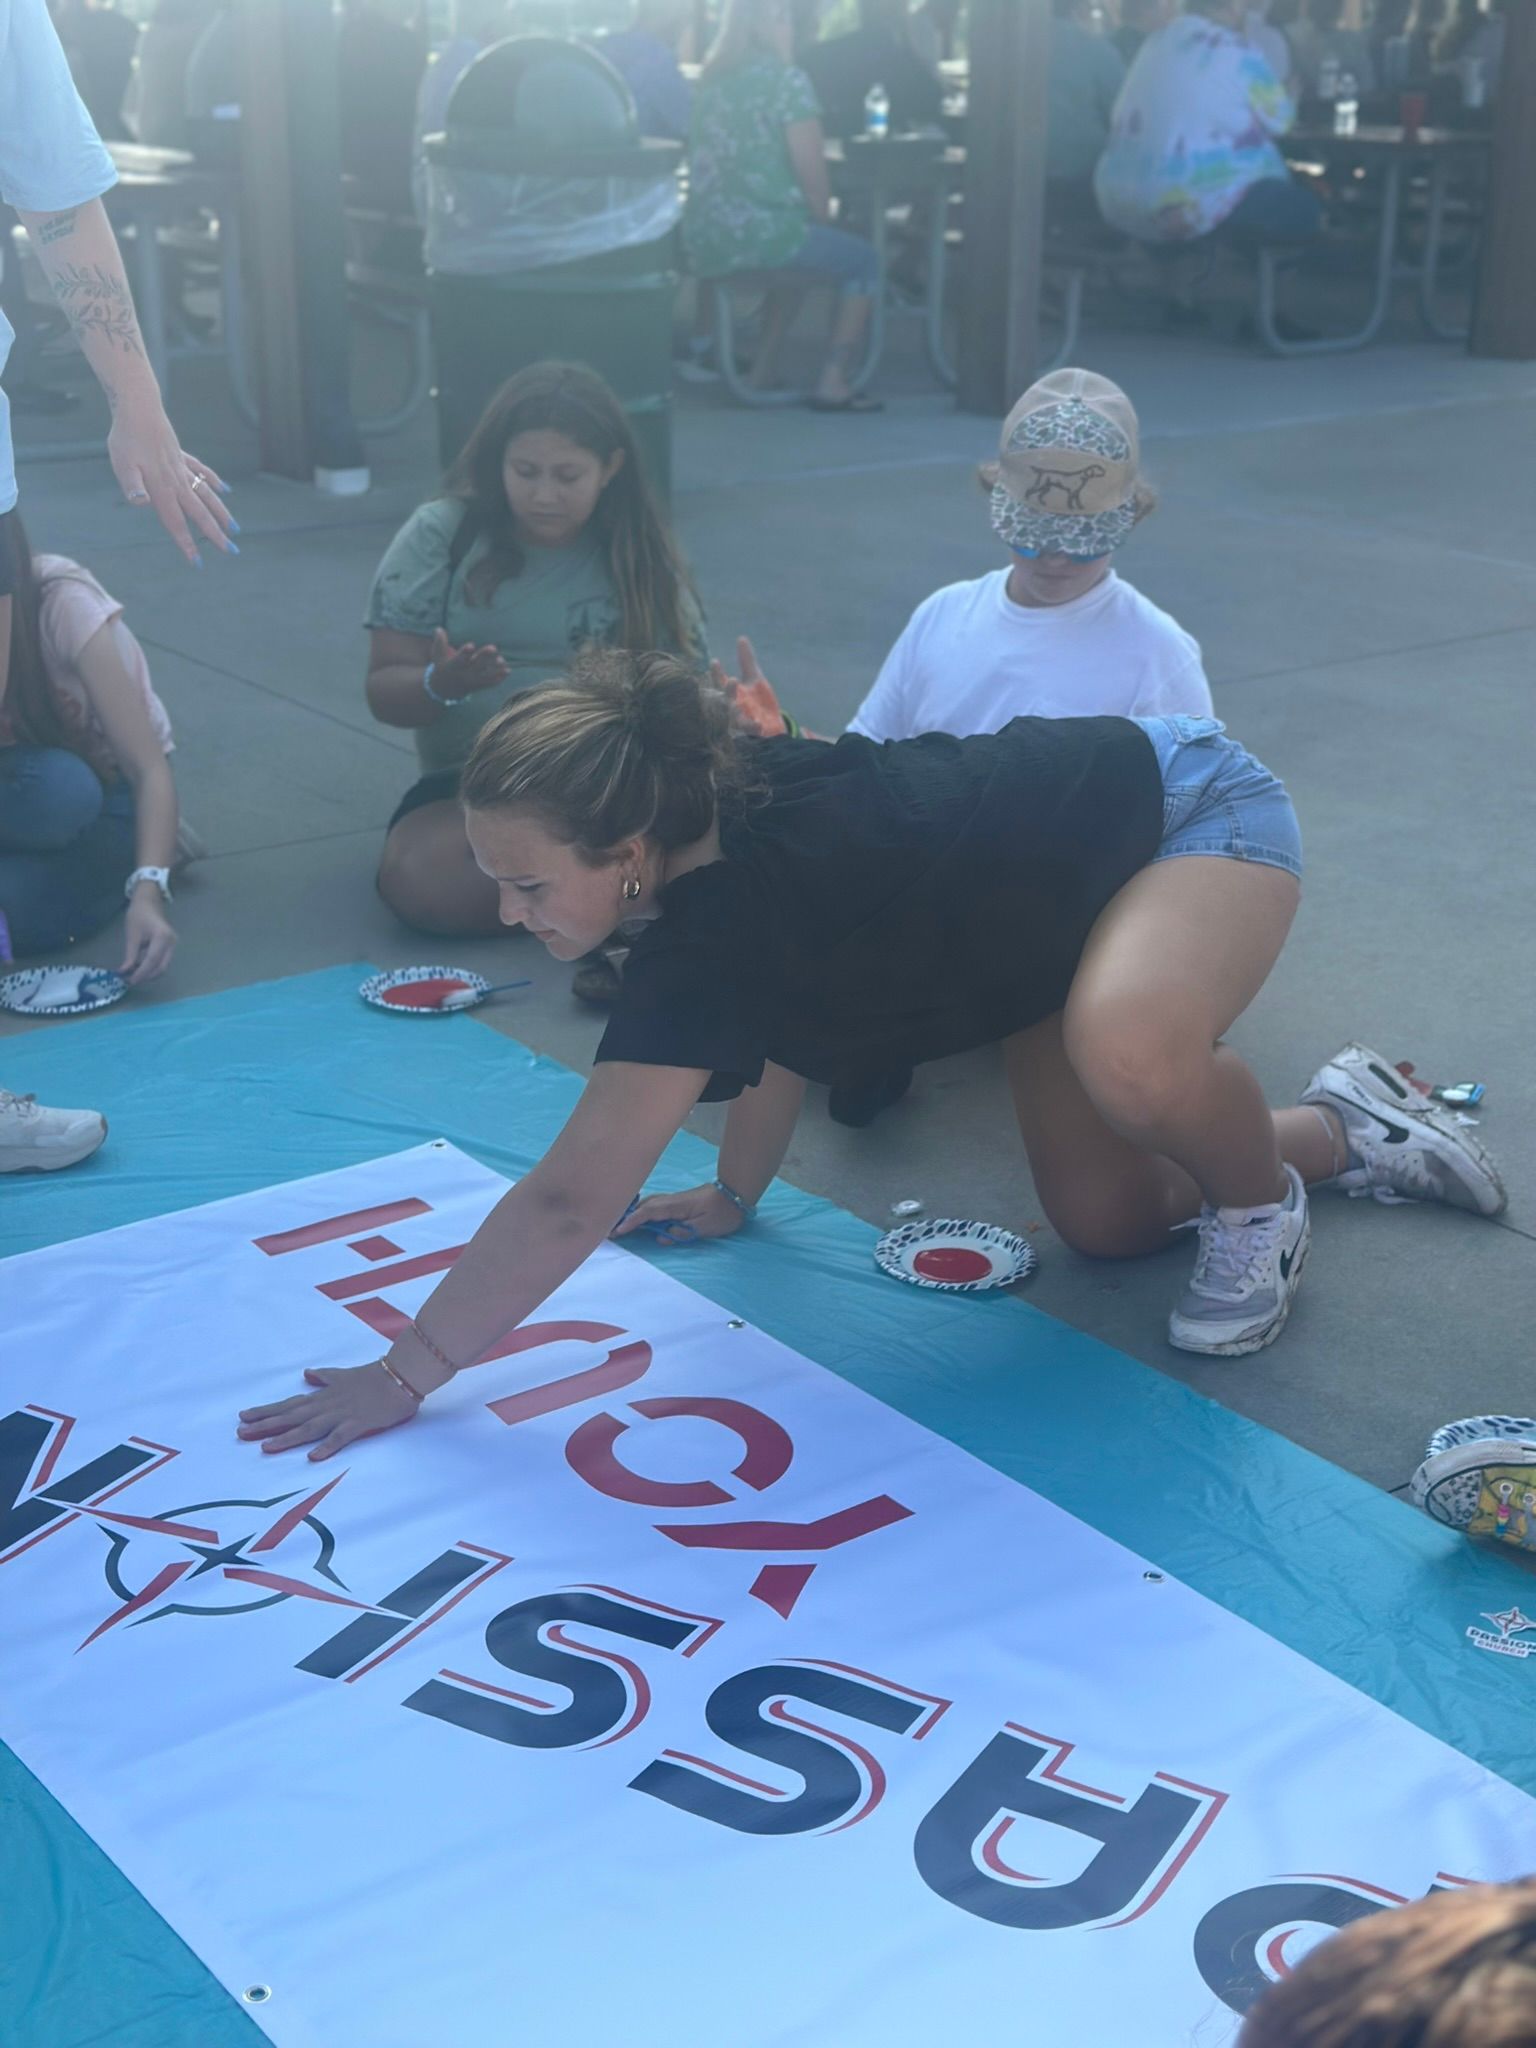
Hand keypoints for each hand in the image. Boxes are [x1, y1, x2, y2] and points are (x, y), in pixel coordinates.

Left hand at [109, 393, 234, 565]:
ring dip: (221, 513)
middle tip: (232, 551)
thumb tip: (143, 502)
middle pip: (199, 513)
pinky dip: (215, 482)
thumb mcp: (122, 464)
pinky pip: (202, 472)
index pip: (176, 522)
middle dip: (215, 534)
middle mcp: (176, 481)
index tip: (197, 561)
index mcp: (161, 489)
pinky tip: (225, 490)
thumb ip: (132, 485)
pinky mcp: (182, 455)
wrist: (137, 407)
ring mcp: (182, 468)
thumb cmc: (125, 438)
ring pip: (207, 495)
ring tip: (236, 528)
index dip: (186, 542)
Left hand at [119, 891, 176, 983]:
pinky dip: (152, 967)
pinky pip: (162, 961)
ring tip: (134, 974)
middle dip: (146, 976)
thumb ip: (130, 955)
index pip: (152, 961)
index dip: (141, 973)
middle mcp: (171, 943)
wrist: (149, 902)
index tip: (129, 981)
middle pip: (161, 967)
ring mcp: (173, 945)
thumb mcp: (132, 935)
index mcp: (162, 937)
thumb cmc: (138, 915)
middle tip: (131, 980)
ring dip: (149, 973)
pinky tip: (140, 967)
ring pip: (163, 966)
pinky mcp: (171, 946)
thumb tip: (124, 972)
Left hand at [237, 1361, 418, 1461]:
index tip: (243, 1417)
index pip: (290, 1404)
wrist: (402, 1374)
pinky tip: (313, 1456)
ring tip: (266, 1446)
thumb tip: (308, 1373)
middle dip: (266, 1424)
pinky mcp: (359, 1424)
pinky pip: (341, 1437)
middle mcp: (327, 1405)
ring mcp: (342, 1414)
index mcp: (323, 1395)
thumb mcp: (344, 1374)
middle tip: (241, 1432)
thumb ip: (325, 1377)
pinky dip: (327, 1446)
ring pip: (310, 1427)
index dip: (267, 1411)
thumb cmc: (375, 1375)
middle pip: (292, 1416)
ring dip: (288, 1437)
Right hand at [430, 627, 510, 698]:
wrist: (444, 689)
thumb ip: (440, 642)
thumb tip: (439, 629)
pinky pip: (490, 683)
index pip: (459, 659)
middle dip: (484, 657)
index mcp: (453, 666)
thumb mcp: (438, 655)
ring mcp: (472, 681)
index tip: (471, 645)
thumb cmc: (442, 666)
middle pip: (476, 666)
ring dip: (495, 669)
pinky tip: (507, 671)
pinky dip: (499, 678)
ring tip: (502, 661)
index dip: (465, 653)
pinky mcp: (479, 686)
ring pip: (485, 676)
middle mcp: (464, 674)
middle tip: (493, 648)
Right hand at [612, 1182, 745, 1245]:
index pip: (649, 1212)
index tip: (617, 1231)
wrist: (735, 1195)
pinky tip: (638, 1220)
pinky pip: (654, 1207)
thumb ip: (683, 1233)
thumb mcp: (705, 1228)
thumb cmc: (722, 1213)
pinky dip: (642, 1212)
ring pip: (648, 1205)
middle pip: (643, 1206)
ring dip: (633, 1214)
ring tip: (618, 1226)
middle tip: (609, 1230)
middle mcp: (671, 1200)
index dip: (632, 1221)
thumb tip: (662, 1237)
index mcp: (676, 1206)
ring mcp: (673, 1200)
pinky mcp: (677, 1203)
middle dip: (626, 1216)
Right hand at [710, 636, 786, 737]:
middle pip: (722, 700)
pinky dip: (752, 728)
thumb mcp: (755, 679)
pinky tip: (758, 724)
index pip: (719, 681)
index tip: (715, 662)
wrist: (774, 725)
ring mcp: (739, 722)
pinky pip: (748, 733)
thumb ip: (747, 661)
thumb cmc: (759, 701)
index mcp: (731, 693)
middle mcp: (730, 707)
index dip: (716, 673)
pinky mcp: (749, 733)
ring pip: (731, 718)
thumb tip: (741, 638)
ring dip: (734, 711)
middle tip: (733, 680)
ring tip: (738, 706)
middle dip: (726, 691)